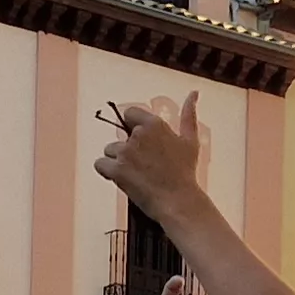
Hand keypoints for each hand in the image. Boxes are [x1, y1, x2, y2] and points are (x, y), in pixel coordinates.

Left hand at [91, 93, 208, 218]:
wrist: (179, 201)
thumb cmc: (185, 173)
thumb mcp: (190, 140)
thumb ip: (188, 114)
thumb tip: (193, 93)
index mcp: (154, 124)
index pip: (129, 114)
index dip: (132, 128)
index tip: (140, 143)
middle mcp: (138, 135)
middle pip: (119, 137)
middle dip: (127, 150)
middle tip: (143, 166)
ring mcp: (126, 152)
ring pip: (109, 151)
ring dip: (117, 162)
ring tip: (135, 175)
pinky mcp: (117, 170)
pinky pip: (100, 165)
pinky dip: (107, 172)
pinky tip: (121, 179)